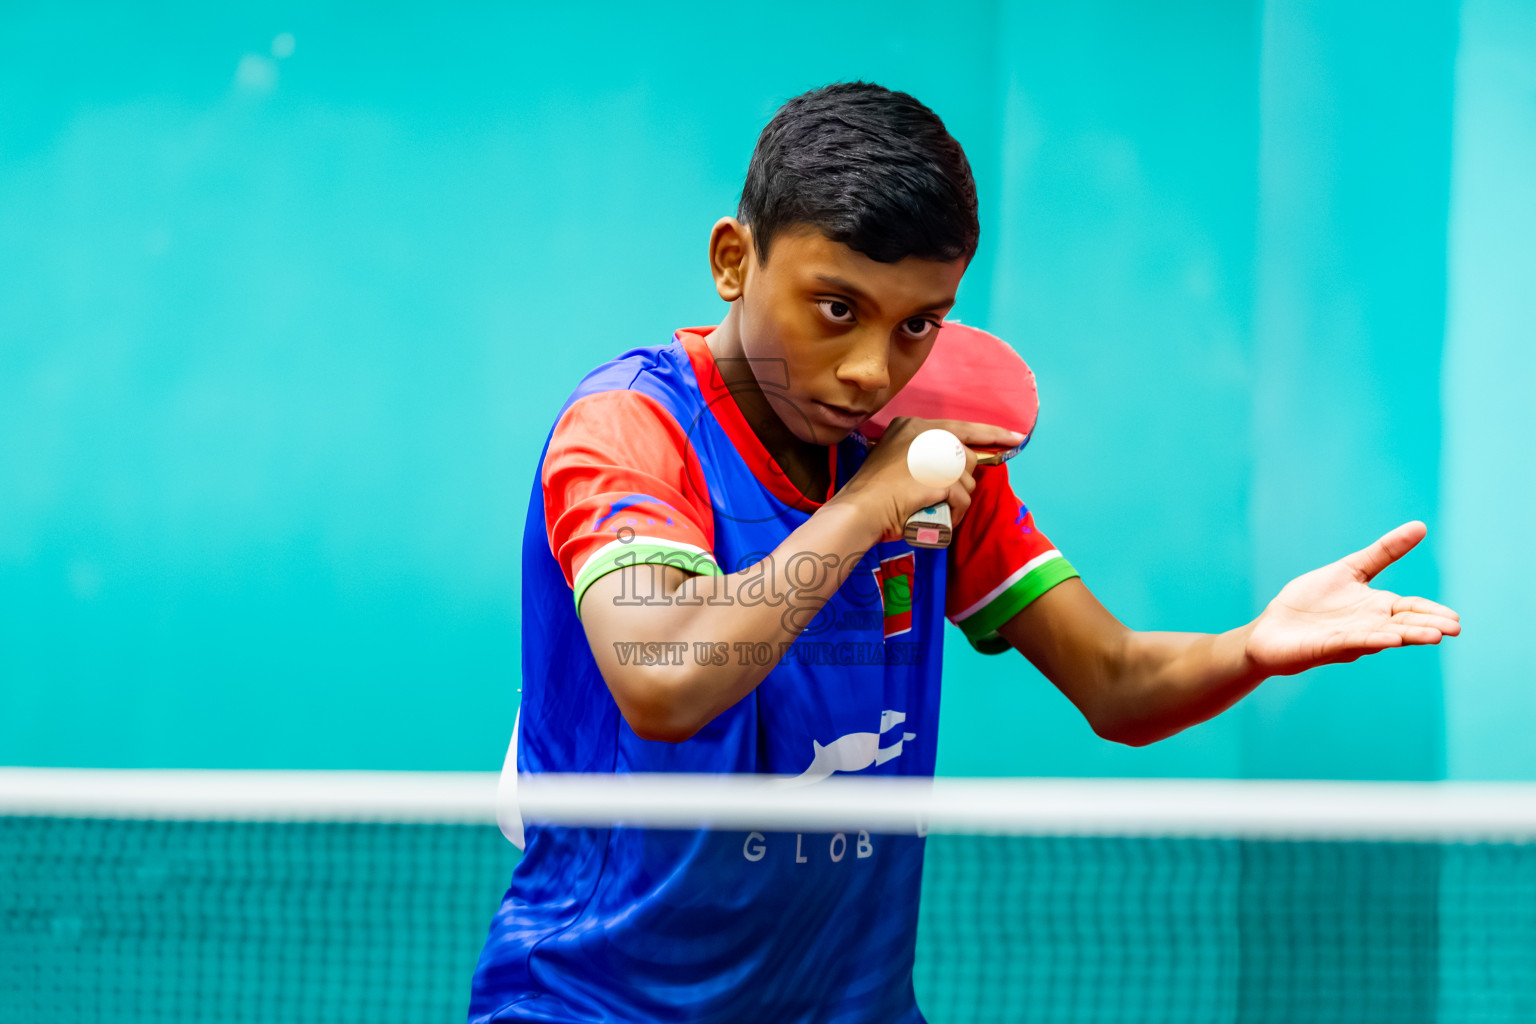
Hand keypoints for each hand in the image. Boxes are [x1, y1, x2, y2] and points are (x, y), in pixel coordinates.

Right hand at [829, 417, 1020, 544]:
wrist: (859, 510)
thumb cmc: (872, 490)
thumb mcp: (893, 458)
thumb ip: (919, 453)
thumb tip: (955, 463)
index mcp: (912, 424)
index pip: (961, 426)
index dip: (991, 434)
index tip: (1014, 438)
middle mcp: (925, 433)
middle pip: (965, 454)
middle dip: (963, 479)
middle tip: (950, 495)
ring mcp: (934, 455)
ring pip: (967, 478)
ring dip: (956, 498)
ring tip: (935, 507)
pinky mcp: (940, 479)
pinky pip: (962, 498)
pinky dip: (955, 512)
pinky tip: (941, 517)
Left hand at [1245, 521, 1460, 676]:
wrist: (1271, 631)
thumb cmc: (1309, 603)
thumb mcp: (1348, 569)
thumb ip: (1383, 552)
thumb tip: (1421, 526)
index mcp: (1375, 608)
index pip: (1410, 610)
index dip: (1431, 613)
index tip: (1455, 619)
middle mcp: (1367, 626)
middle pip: (1403, 625)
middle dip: (1427, 627)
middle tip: (1453, 628)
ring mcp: (1348, 638)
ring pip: (1383, 637)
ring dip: (1408, 636)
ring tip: (1433, 636)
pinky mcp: (1325, 646)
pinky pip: (1352, 642)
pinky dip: (1371, 640)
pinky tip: (1390, 640)